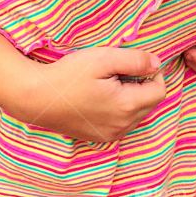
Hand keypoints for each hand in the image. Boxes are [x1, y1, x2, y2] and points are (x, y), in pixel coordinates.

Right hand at [17, 46, 165, 141]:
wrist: (36, 98)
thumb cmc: (68, 75)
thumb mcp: (103, 58)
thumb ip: (135, 60)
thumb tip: (157, 64)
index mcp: (126, 106)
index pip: (159, 91)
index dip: (153, 74)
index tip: (136, 63)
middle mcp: (122, 125)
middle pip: (150, 104)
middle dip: (143, 86)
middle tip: (119, 72)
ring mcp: (110, 134)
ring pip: (137, 115)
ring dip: (132, 98)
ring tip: (109, 84)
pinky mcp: (100, 137)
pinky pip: (122, 123)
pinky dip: (120, 109)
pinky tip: (100, 97)